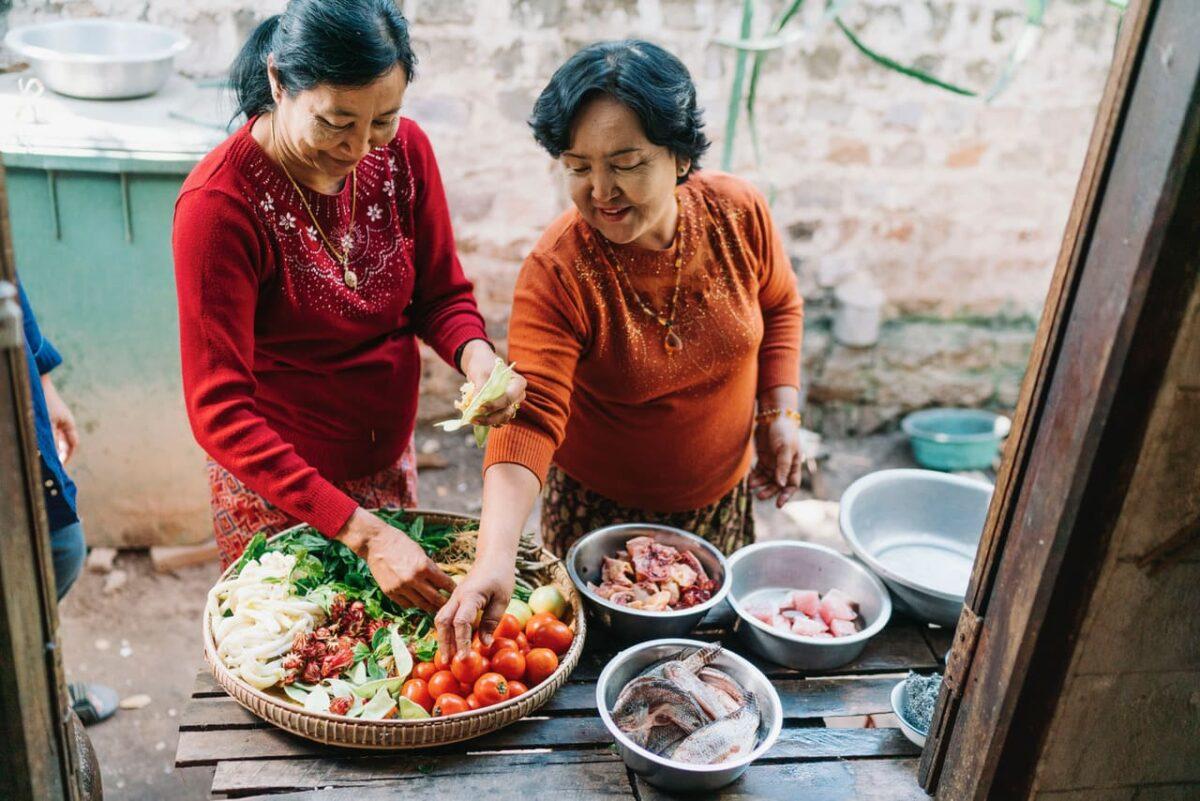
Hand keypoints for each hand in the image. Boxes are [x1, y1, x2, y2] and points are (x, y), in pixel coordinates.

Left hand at [41, 375, 78, 463]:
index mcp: (69, 423)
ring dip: (50, 446)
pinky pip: (49, 431)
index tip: (60, 466)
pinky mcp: (47, 415)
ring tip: (41, 454)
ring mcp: (56, 418)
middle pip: (64, 442)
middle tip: (50, 463)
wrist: (36, 382)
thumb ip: (52, 440)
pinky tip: (36, 442)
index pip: (73, 444)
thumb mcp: (48, 424)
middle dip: (59, 453)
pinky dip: (44, 438)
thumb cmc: (44, 402)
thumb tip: (53, 457)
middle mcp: (64, 421)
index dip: (67, 455)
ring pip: (55, 437)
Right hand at [335, 509, 455, 612]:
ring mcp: (400, 587)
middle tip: (449, 605)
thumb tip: (441, 582)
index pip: (445, 583)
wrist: (375, 542)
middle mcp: (413, 579)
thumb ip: (430, 568)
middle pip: (435, 598)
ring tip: (436, 608)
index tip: (456, 592)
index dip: (452, 589)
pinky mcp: (390, 592)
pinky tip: (418, 602)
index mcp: (424, 566)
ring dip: (430, 607)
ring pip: (421, 604)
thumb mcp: (421, 553)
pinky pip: (406, 604)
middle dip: (444, 603)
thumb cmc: (400, 543)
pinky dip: (413, 604)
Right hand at [434, 554, 514, 658]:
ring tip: (448, 657)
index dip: (461, 642)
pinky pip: (445, 616)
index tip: (464, 658)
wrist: (493, 557)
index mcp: (470, 596)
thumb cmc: (501, 577)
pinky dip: (445, 631)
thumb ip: (492, 621)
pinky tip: (450, 644)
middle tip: (448, 662)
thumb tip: (484, 645)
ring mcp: (453, 597)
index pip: (461, 622)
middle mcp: (457, 597)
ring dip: (443, 638)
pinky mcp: (454, 599)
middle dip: (445, 643)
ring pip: (440, 619)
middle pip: (443, 622)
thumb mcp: (502, 599)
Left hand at [460, 339, 526, 427]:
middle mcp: (517, 396)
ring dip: (488, 421)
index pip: (509, 398)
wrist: (481, 364)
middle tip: (474, 418)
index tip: (479, 407)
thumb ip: (480, 388)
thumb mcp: (481, 373)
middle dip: (491, 417)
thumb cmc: (484, 365)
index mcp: (518, 383)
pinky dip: (487, 422)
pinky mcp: (503, 410)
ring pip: (503, 419)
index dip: (495, 405)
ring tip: (473, 419)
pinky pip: (498, 421)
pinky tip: (476, 419)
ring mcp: (511, 404)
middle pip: (508, 411)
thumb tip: (474, 404)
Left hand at [749, 412, 803, 507]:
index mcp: (793, 464)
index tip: (778, 504)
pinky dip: (754, 477)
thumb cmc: (783, 431)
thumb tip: (781, 484)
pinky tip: (749, 480)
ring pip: (767, 479)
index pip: (792, 484)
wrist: (773, 416)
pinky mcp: (763, 458)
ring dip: (760, 484)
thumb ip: (783, 466)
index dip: (786, 495)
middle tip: (759, 496)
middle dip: (769, 491)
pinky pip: (759, 472)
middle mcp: (784, 466)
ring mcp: (773, 463)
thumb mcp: (785, 448)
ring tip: (751, 486)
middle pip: (777, 485)